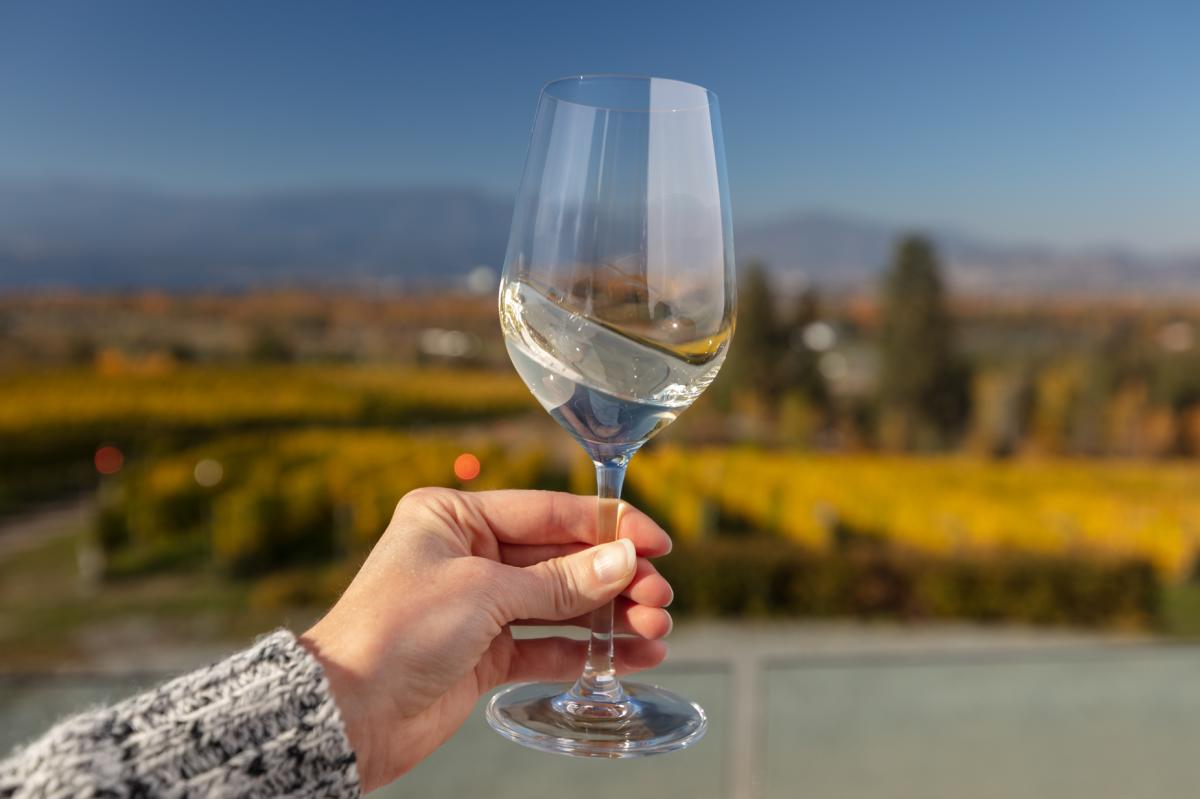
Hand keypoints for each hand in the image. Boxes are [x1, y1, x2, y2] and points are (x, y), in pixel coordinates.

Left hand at [298, 488, 673, 791]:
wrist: (348, 713)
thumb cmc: (395, 632)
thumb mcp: (484, 593)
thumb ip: (560, 581)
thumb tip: (624, 561)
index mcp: (456, 517)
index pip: (548, 511)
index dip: (606, 526)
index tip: (655, 540)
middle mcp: (470, 555)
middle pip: (562, 558)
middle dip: (616, 578)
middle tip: (660, 596)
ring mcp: (480, 605)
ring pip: (562, 603)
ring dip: (611, 616)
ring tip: (657, 629)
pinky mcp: (486, 653)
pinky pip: (550, 644)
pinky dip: (590, 650)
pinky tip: (631, 656)